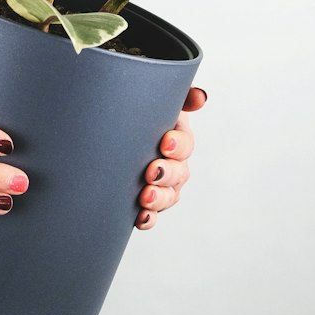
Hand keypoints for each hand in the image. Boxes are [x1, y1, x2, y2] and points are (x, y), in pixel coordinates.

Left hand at [136, 86, 206, 230]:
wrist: (112, 133)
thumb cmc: (140, 114)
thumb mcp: (157, 101)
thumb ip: (180, 96)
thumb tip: (201, 97)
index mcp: (176, 137)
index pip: (186, 144)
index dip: (179, 145)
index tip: (165, 143)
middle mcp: (174, 163)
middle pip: (179, 173)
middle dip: (167, 173)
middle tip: (151, 171)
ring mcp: (162, 185)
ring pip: (169, 196)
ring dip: (159, 198)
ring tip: (145, 197)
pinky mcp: (147, 203)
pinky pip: (152, 215)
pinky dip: (148, 218)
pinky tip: (140, 217)